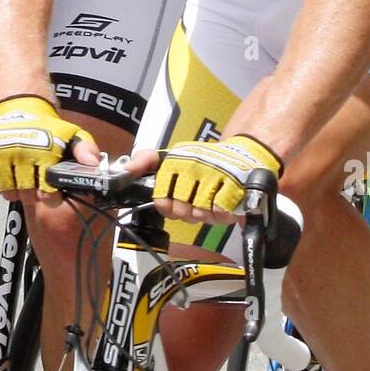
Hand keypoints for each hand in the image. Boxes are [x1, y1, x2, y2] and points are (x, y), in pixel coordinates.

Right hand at [0, 96, 97, 192]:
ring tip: (20, 179)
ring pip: (6, 191)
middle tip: (34, 185)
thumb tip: (93, 164)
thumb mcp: (70, 133)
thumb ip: (85, 148)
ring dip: (14, 189)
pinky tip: (5, 175)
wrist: (18, 102)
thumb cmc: (45, 125)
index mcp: (43, 151)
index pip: (46, 191)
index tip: (49, 192)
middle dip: (32, 194)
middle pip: (26, 195)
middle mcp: (20, 153)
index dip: (49, 196)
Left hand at [152, 134, 282, 224]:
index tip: (176, 203)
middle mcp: (193, 165)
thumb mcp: (173, 156)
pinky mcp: (233, 185)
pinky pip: (219, 213)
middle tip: (196, 204)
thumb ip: (146, 160)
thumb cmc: (204, 161)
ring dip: (205, 215)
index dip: (169, 208)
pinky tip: (222, 207)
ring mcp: (214, 175)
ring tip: (209, 205)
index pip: (162, 200)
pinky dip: (221, 215)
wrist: (242, 155)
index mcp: (176, 160)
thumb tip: (127, 170)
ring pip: (200, 213)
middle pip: (182, 210)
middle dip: (188, 213)